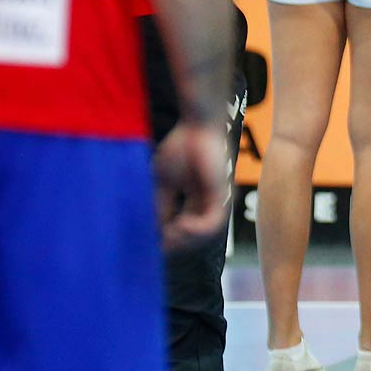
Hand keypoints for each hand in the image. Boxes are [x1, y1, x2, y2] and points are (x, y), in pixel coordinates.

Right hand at [152, 123, 229, 250]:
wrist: (197, 125)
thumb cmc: (181, 147)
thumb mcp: (163, 182)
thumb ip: (159, 205)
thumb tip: (150, 230)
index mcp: (193, 200)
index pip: (180, 228)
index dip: (165, 240)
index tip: (149, 245)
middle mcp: (205, 203)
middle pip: (192, 236)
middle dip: (174, 243)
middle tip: (160, 243)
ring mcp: (214, 200)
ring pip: (203, 234)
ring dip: (184, 239)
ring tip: (169, 235)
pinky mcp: (220, 194)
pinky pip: (211, 223)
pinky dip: (195, 230)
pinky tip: (180, 226)